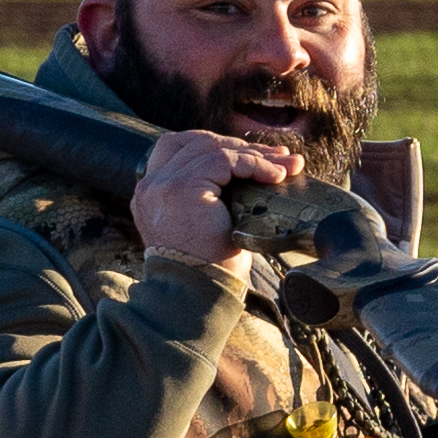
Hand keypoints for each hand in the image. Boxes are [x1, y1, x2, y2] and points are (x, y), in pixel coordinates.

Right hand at [129, 125, 303, 266]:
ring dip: (255, 154)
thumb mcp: (212, 224)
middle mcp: (151, 186)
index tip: (259, 156)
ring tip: (286, 166)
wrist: (199, 294)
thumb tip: (253, 173)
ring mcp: (162, 185)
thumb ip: (216, 195)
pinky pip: (224, 160)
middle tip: (280, 157)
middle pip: (197, 143)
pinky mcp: (180, 187)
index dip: (221, 146)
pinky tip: (275, 176)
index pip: (182, 150)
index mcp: (153, 194)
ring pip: (212, 148)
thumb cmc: (211, 269)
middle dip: (243, 147)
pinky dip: (254, 164)